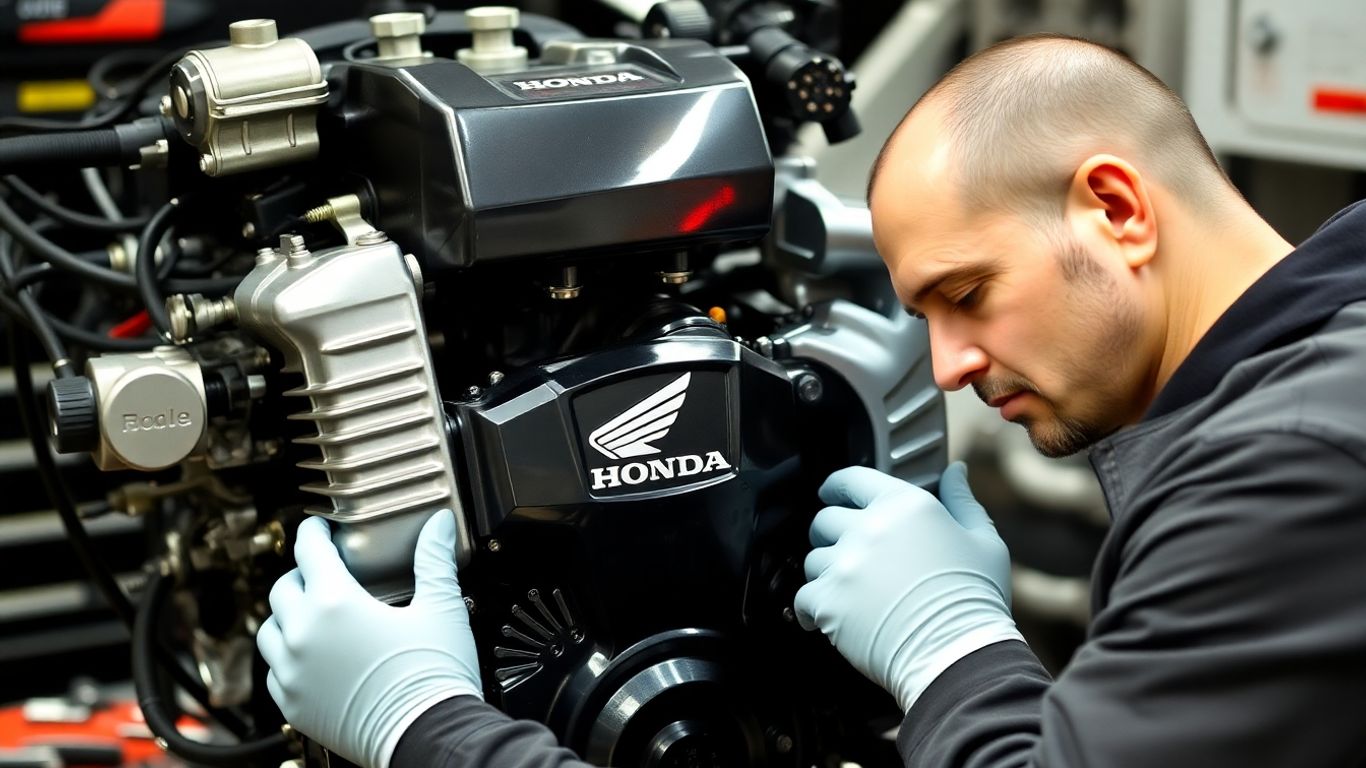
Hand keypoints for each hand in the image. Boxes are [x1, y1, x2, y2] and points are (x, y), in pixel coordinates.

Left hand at [257, 510, 481, 767]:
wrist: (429, 735)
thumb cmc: (433, 676)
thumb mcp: (441, 608)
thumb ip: (434, 560)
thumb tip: (439, 527)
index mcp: (335, 603)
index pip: (309, 550)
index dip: (314, 531)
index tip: (319, 528)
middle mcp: (304, 636)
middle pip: (283, 587)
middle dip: (303, 574)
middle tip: (325, 572)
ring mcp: (294, 673)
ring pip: (269, 630)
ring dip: (288, 615)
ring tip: (314, 614)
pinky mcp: (293, 705)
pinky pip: (275, 671)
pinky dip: (288, 657)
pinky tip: (313, 656)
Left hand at [794, 463, 1022, 711]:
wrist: (958, 652)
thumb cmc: (974, 598)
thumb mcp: (982, 541)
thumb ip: (962, 501)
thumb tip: (955, 472)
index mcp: (903, 505)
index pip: (851, 479)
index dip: (837, 486)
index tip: (833, 494)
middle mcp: (868, 528)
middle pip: (825, 520)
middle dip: (831, 534)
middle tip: (847, 552)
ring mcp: (845, 565)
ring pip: (814, 559)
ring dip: (826, 573)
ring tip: (850, 592)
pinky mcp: (828, 601)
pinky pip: (803, 598)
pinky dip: (811, 609)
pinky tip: (828, 618)